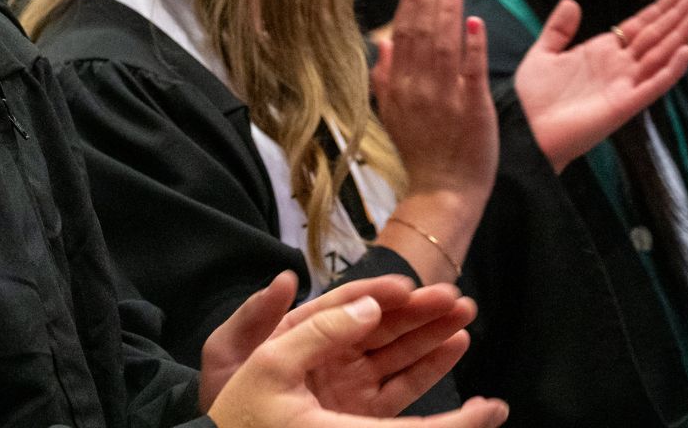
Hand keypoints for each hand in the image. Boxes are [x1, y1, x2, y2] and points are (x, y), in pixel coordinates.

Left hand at [206, 287, 509, 427]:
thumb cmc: (223, 399)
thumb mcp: (228, 353)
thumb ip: (255, 316)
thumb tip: (287, 277)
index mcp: (301, 331)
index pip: (345, 303)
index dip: (377, 292)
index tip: (406, 286)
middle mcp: (332, 352)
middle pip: (382, 323)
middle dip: (418, 308)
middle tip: (454, 297)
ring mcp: (351, 381)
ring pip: (399, 350)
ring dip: (433, 331)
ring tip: (465, 313)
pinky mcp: (364, 410)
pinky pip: (402, 385)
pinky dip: (429, 366)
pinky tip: (455, 346)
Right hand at [371, 0, 496, 282]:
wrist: (443, 192)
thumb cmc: (421, 152)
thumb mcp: (392, 114)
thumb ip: (385, 77)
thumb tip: (382, 41)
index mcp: (399, 86)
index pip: (404, 32)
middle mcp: (419, 87)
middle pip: (423, 31)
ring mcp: (446, 97)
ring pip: (445, 44)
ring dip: (449, 9)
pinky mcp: (473, 109)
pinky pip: (472, 71)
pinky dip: (473, 45)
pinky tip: (475, 20)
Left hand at [514, 0, 687, 171]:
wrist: (526, 130)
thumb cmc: (532, 99)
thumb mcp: (542, 55)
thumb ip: (558, 30)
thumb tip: (570, 1)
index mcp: (603, 52)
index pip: (640, 25)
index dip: (661, 8)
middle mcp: (619, 67)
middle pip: (657, 36)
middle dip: (680, 15)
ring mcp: (625, 85)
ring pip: (662, 55)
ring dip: (683, 35)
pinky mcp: (624, 105)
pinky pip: (653, 85)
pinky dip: (671, 69)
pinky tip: (687, 51)